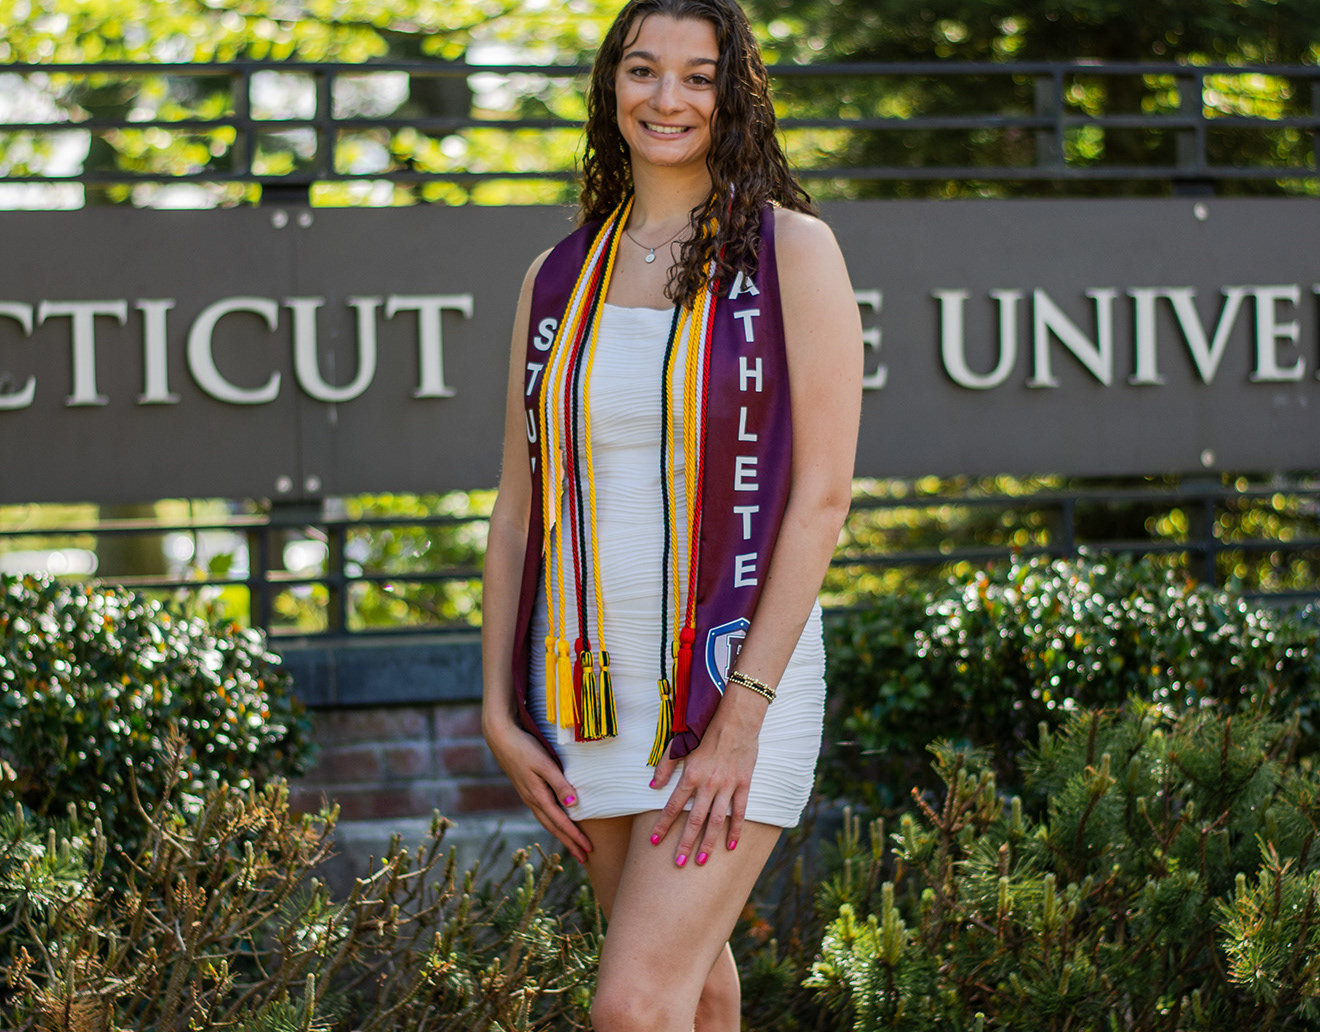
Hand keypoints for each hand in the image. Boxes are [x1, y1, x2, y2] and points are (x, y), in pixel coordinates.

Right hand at [485, 722, 592, 863]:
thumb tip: (573, 806)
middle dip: (569, 843)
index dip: (575, 837)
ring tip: (573, 845)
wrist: (501, 738)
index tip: (588, 849)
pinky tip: (557, 822)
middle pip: (554, 827)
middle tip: (584, 858)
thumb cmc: (525, 748)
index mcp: (538, 796)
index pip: (561, 822)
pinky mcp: (526, 789)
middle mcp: (532, 800)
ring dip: (561, 835)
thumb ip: (560, 784)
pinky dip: (552, 822)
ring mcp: (528, 796)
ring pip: (547, 821)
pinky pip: (542, 812)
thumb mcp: (545, 764)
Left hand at [647, 692, 766, 866]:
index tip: (654, 842)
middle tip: (678, 863)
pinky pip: (740, 812)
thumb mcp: (682, 744)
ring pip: (716, 821)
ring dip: (708, 843)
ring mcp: (727, 786)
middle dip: (685, 843)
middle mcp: (708, 784)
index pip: (673, 806)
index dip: (663, 825)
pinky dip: (735, 830)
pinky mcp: (744, 785)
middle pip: (694, 820)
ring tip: (701, 861)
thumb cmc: (707, 730)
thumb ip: (666, 765)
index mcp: (691, 774)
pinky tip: (731, 846)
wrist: (737, 719)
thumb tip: (652, 785)